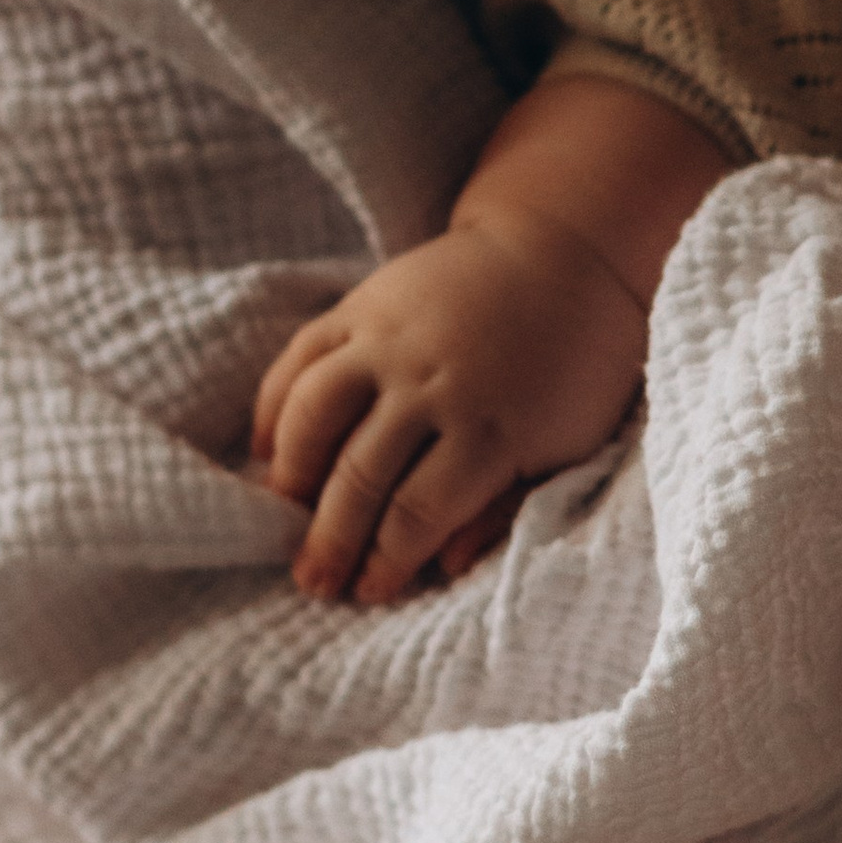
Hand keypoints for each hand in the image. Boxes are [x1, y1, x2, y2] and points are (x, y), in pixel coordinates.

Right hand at [251, 205, 648, 602]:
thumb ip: (506, 506)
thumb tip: (446, 567)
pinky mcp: (364, 302)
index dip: (386, 561)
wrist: (568, 250)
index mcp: (490, 426)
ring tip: (284, 513)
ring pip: (314, 413)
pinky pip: (300, 356)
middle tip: (312, 581)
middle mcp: (430, 381)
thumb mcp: (567, 444)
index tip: (366, 592)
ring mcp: (390, 337)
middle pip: (359, 475)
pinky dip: (273, 403)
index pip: (418, 513)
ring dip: (292, 471)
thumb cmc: (577, 364)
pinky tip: (264, 447)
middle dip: (330, 539)